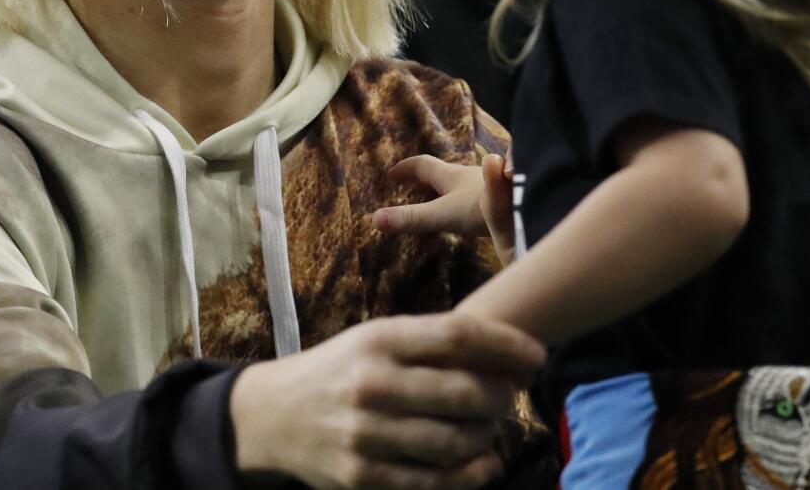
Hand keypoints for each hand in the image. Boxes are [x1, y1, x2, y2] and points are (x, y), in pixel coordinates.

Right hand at [229, 313, 544, 488]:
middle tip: (511, 397)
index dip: (509, 346)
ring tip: (490, 428)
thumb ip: (431, 344)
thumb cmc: (341, 370)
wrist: (272, 416)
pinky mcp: (362, 477)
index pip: (460, 335)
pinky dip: (471, 475)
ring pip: (457, 442)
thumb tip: (507, 354)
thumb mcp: (375, 340)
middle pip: (467, 392)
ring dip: (488, 436)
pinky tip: (484, 464)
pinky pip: (434, 482)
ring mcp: (366, 434)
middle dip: (504, 397)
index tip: (537, 358)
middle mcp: (372, 384)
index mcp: (379, 339)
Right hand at [372, 153, 517, 266]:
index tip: (391, 173)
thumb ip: (411, 218)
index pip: (423, 166)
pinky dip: (468, 199)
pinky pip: (479, 194)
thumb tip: (374, 218)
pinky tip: (475, 212)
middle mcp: (468, 176)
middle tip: (412, 184)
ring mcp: (488, 184)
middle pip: (442, 173)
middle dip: (425, 177)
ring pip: (463, 183)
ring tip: (442, 198)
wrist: (525, 202)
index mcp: (450, 176)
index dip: (406, 169)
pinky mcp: (504, 195)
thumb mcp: (443, 215)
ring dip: (448, 188)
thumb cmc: (483, 205)